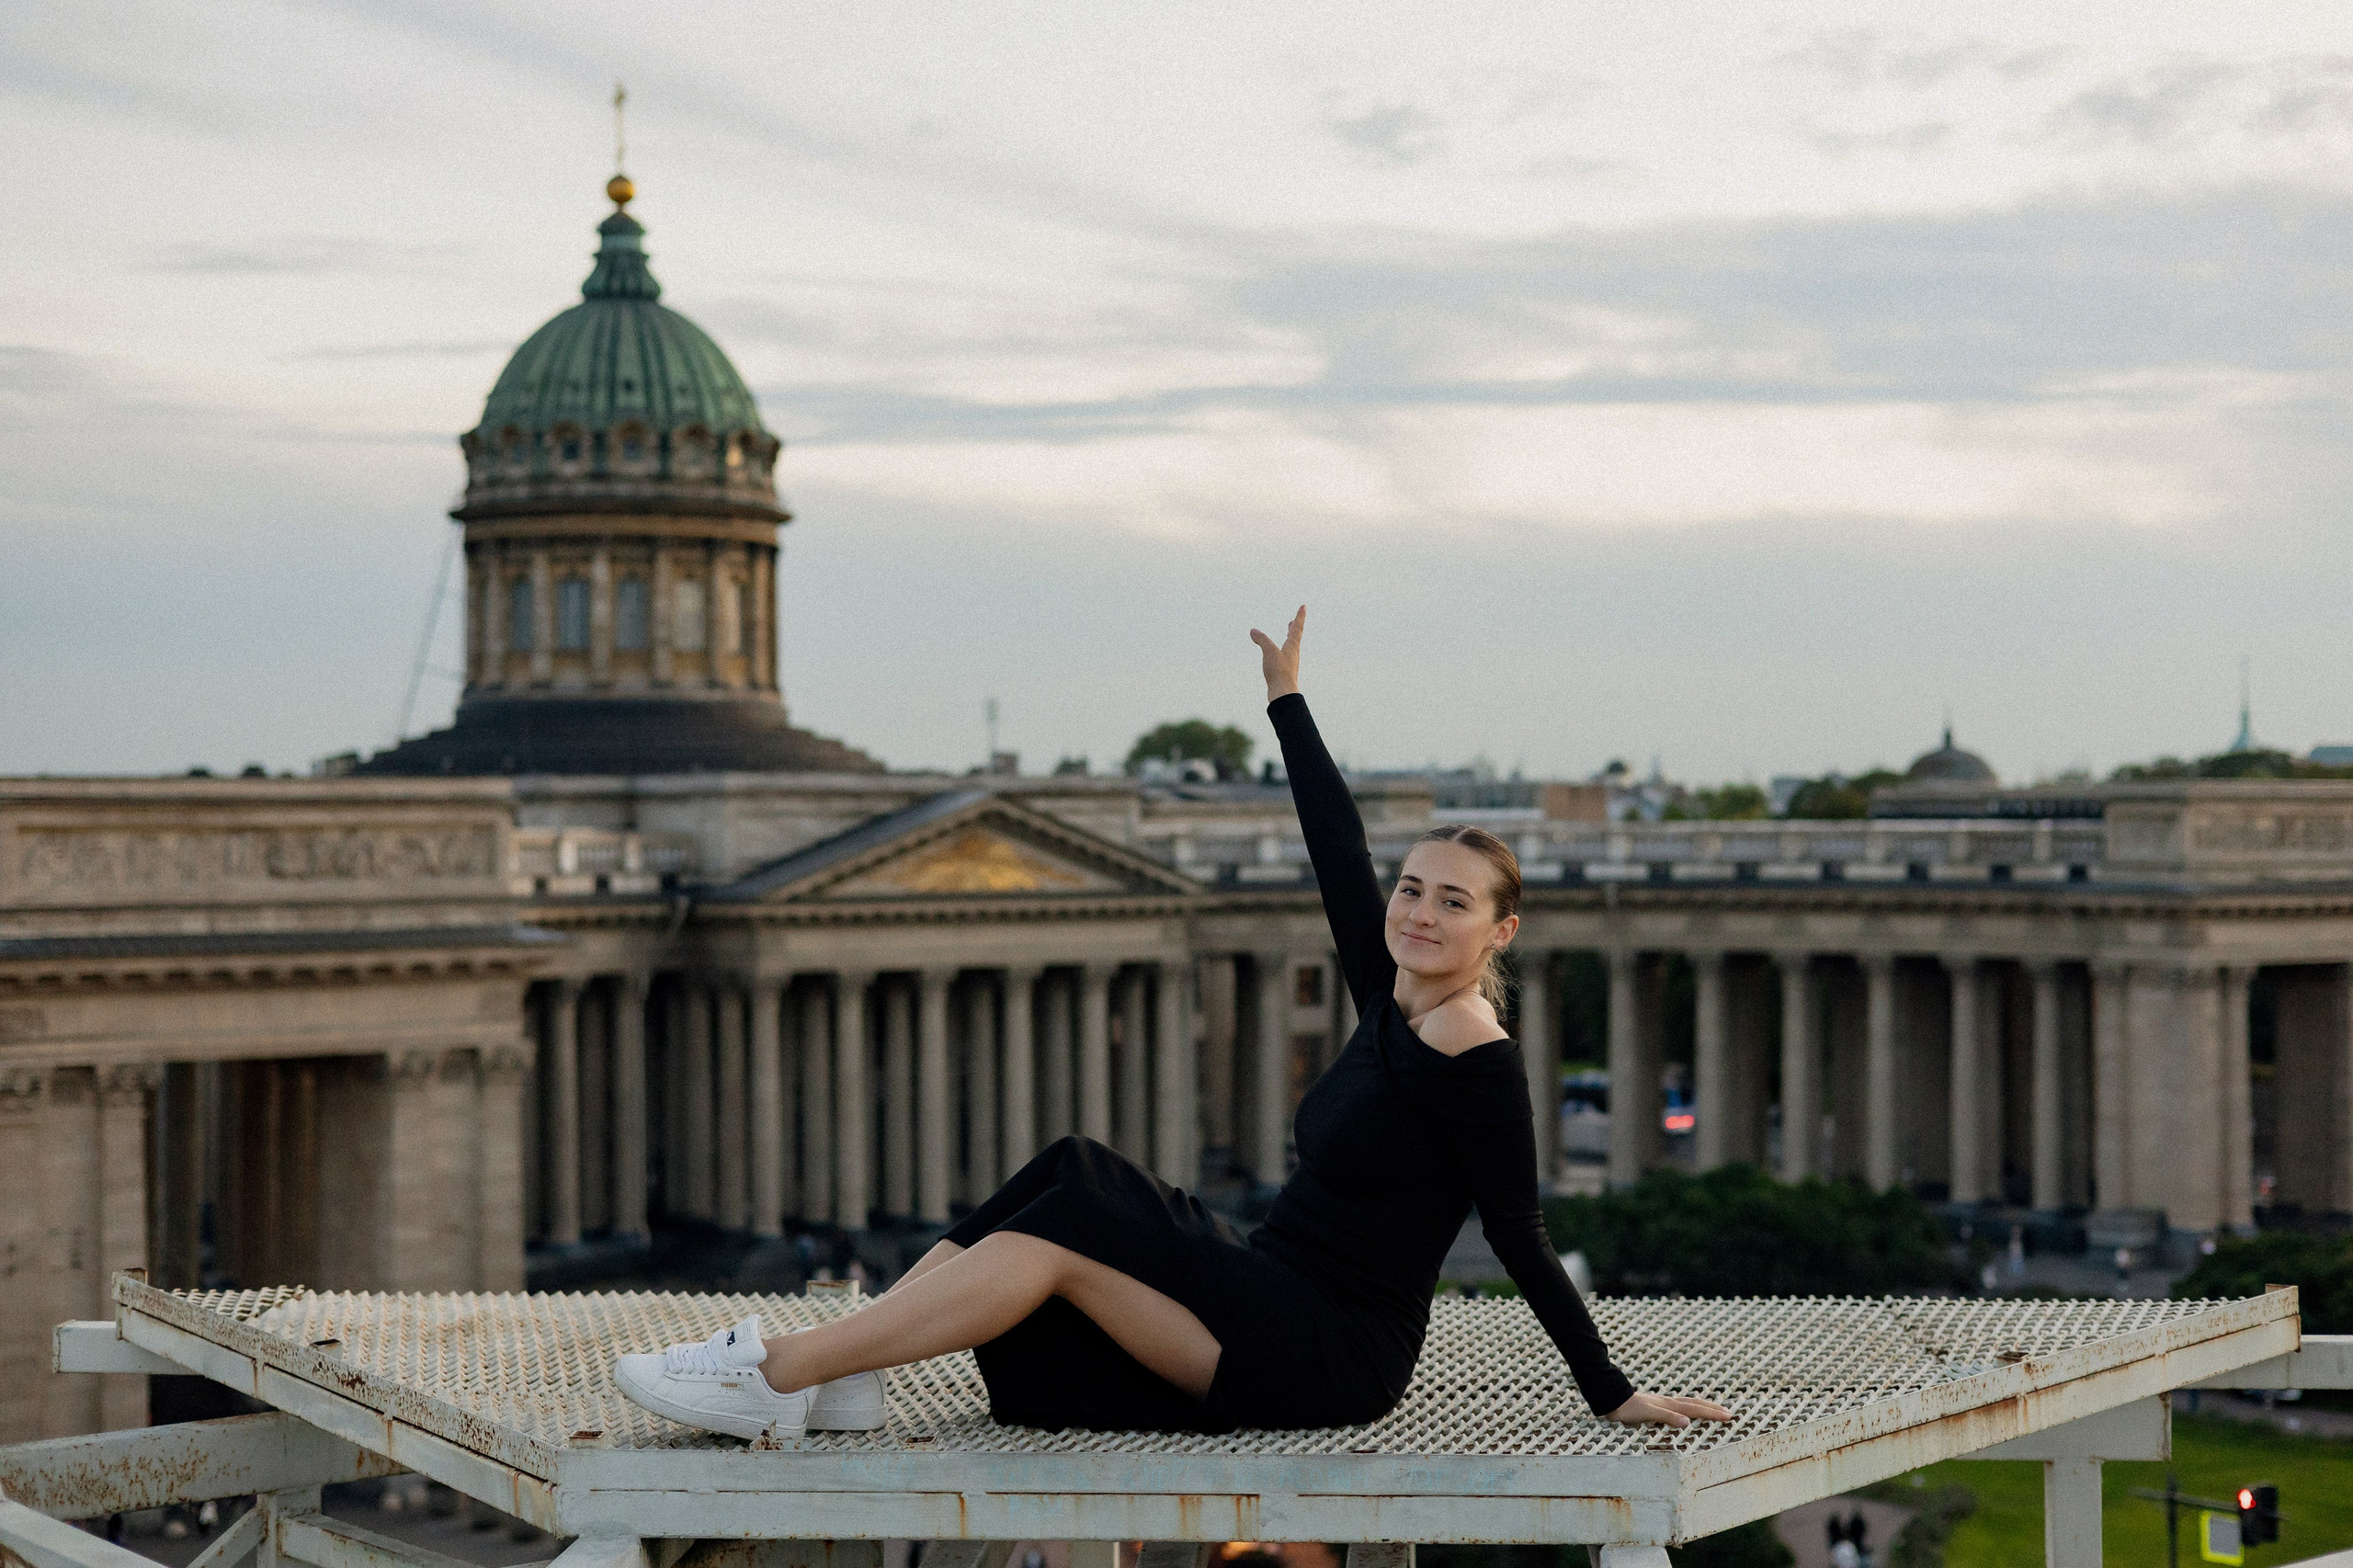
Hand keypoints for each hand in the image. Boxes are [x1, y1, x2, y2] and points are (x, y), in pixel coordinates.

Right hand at [1250, 605, 1305, 702]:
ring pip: (1290, 648)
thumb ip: (1262, 640)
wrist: (1282, 693)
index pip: (1297, 628)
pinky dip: (1281, 651)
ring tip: (1287, 636)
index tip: (1304, 606)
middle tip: (1294, 621)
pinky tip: (1277, 657)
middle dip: (1294, 628)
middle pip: (1295, 637)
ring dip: (1289, 639)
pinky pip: (1284, 657)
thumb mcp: (1269, 652)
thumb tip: (1253, 631)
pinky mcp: (1284, 672)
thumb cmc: (1279, 672)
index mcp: (1292, 646)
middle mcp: (1293, 654)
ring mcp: (1289, 663)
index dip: (1300, 616)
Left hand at [1604, 1391, 1732, 1428]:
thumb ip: (1667, 1417)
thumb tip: (1688, 1422)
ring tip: (1712, 1408)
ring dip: (1702, 1406)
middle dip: (1712, 1409)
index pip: (1696, 1409)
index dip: (1712, 1413)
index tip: (1729, 1416)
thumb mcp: (1648, 1413)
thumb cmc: (1628, 1408)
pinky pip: (1678, 1406)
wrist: (1612, 1399)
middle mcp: (1668, 1402)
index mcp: (1670, 1405)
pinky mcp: (1656, 1406)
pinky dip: (1687, 1408)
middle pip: (1695, 1404)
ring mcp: (1662, 1403)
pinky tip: (1684, 1412)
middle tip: (1728, 1413)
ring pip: (1687, 1403)